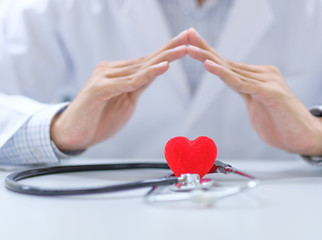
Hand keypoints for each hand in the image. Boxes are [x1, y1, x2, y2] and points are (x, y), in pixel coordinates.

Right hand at [51, 31, 188, 151]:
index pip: (147, 61)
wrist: (72, 135)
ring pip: (140, 68)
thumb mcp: (125, 102)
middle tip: (190, 36)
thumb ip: (136, 87)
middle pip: (146, 59)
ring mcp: (104, 78)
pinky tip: (162, 68)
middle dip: (170, 48)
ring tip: (184, 49)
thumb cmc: (97, 119)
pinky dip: (147, 75)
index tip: (186, 43)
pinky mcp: (98, 89)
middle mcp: (111, 70)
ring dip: (164, 58)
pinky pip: (128, 82)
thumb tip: (152, 75)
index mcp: (118, 73)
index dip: (167, 52)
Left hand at [187, 28, 321, 155]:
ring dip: (208, 58)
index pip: (228, 65)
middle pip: (227, 62)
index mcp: (257, 78)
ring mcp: (267, 81)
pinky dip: (224, 74)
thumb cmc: (282, 125)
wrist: (306, 138)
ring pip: (231, 70)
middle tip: (187, 35)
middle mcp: (262, 74)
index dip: (209, 54)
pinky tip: (209, 66)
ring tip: (190, 49)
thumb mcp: (257, 106)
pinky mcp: (270, 92)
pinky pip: (242, 83)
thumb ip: (247, 94)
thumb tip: (237, 86)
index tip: (192, 45)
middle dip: (204, 48)